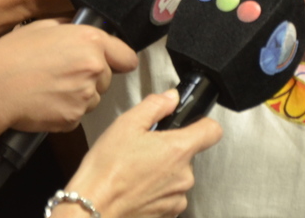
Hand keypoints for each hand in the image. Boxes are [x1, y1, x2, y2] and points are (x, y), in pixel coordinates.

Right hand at [0, 20, 136, 134]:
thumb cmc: (12, 55)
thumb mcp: (44, 27)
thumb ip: (72, 30)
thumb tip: (82, 32)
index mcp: (91, 41)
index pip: (127, 57)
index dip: (118, 60)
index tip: (113, 64)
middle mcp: (94, 68)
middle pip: (107, 79)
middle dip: (91, 78)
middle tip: (63, 74)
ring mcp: (85, 95)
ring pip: (93, 99)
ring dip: (79, 96)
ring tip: (51, 88)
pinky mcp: (73, 118)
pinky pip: (77, 116)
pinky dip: (65, 112)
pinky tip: (46, 102)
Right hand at [65, 91, 221, 217]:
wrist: (93, 209)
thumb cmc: (106, 170)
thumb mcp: (126, 125)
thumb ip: (155, 106)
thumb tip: (171, 98)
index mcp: (178, 150)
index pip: (212, 131)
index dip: (202, 123)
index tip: (191, 123)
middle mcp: (184, 176)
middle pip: (189, 154)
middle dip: (170, 149)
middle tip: (144, 149)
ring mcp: (177, 198)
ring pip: (178, 176)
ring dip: (163, 172)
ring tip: (136, 170)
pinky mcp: (167, 214)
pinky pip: (169, 196)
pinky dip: (156, 191)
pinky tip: (136, 187)